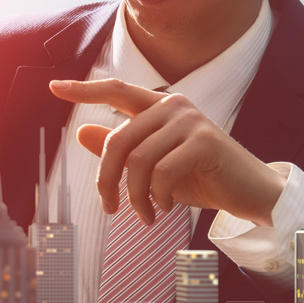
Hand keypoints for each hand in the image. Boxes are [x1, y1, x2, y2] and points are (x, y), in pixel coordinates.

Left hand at [49, 78, 286, 226]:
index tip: (54, 87)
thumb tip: (81, 131)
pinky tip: (164, 209)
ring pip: (137, 161)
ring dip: (136, 197)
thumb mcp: (153, 166)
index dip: (84, 90)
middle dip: (106, 180)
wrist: (250, 192)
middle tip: (110, 208)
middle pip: (117, 140)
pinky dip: (157, 198)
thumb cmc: (200, 177)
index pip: (116, 91)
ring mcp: (189, 121)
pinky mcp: (204, 142)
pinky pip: (161, 173)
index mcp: (159, 106)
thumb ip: (120, 149)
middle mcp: (173, 105)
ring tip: (145, 215)